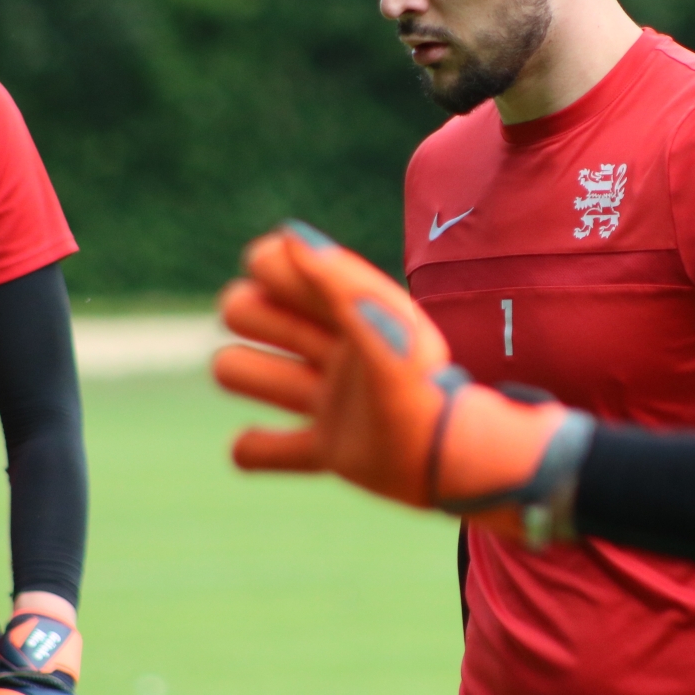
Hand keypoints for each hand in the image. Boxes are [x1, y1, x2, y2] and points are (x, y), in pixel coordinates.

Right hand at [210, 221, 593, 542]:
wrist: (453, 460)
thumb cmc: (420, 383)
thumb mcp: (379, 325)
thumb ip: (338, 279)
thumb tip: (288, 234)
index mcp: (345, 307)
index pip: (271, 262)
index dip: (268, 268)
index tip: (287, 288)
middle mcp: (330, 347)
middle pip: (245, 310)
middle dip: (251, 317)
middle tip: (299, 345)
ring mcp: (325, 400)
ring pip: (241, 370)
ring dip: (243, 374)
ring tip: (294, 395)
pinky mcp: (326, 452)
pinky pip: (259, 449)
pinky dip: (250, 450)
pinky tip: (258, 447)